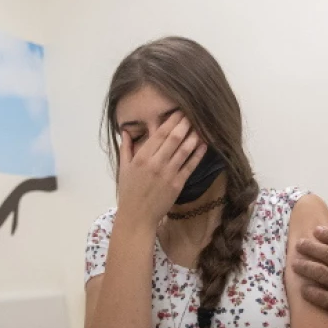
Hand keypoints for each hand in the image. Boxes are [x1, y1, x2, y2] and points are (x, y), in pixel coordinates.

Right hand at [116, 111, 206, 229]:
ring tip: (202, 126)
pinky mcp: (177, 184)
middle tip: (194, 113)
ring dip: (194, 137)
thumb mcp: (124, 168)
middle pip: (174, 139)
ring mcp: (168, 174)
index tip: (179, 111)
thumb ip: (126, 148)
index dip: (171, 121)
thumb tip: (126, 131)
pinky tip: (204, 145)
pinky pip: (190, 166)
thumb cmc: (129, 192)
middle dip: (185, 124)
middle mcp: (155, 163)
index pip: (159, 134)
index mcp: (141, 157)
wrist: (137, 216)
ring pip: (184, 151)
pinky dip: (198, 155)